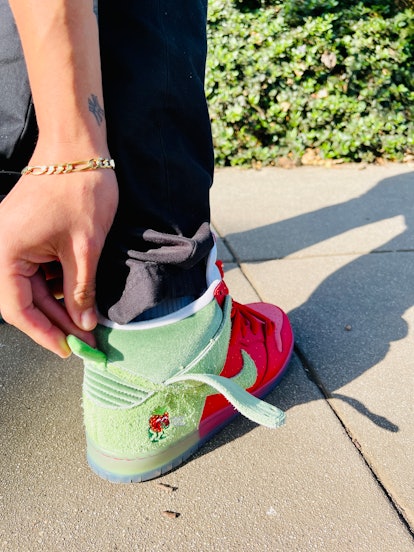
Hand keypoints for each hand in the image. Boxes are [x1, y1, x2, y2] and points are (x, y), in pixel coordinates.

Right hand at [0, 167, 118, 356]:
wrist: (78, 147)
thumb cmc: (81, 190)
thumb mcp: (84, 248)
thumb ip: (80, 290)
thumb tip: (83, 325)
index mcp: (5, 252)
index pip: (18, 308)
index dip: (44, 333)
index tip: (69, 351)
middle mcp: (1, 248)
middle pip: (25, 299)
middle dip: (57, 321)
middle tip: (85, 340)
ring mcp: (12, 241)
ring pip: (33, 287)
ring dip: (59, 305)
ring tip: (86, 322)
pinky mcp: (26, 235)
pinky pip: (38, 270)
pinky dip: (58, 285)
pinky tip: (79, 296)